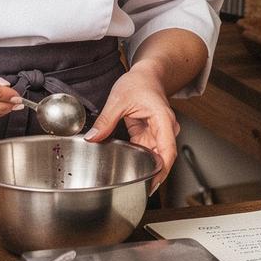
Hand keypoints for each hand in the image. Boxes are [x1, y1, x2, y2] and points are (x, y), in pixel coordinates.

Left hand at [83, 63, 179, 193]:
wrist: (146, 75)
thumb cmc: (139, 83)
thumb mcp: (118, 100)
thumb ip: (105, 120)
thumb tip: (92, 137)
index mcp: (163, 120)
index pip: (167, 151)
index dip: (162, 170)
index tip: (153, 184)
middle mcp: (165, 129)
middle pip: (162, 157)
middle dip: (151, 172)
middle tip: (136, 186)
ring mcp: (159, 133)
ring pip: (153, 156)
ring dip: (143, 165)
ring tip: (128, 176)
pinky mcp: (150, 134)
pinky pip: (146, 150)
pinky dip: (137, 157)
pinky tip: (127, 163)